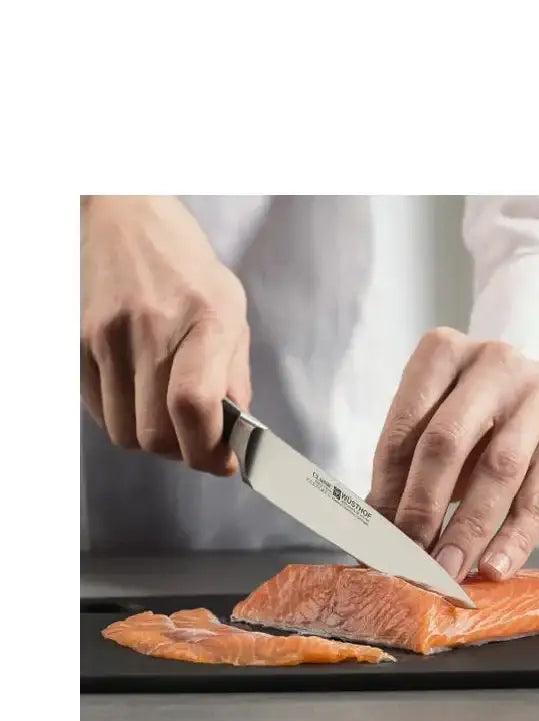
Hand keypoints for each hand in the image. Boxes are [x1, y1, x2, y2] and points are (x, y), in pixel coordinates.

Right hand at [80, 196, 250, 475]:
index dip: (209, 450)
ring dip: (154, 440)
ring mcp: (108, 337)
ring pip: (126, 433)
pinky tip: (143, 398)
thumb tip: (235, 435)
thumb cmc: (187, 268)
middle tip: (199, 440)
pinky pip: (100, 414)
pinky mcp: (80, 343)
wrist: (126, 219)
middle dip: (184, 452)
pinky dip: (126, 420)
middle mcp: (152, 329)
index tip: (223, 462)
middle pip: (156, 434)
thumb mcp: (232, 311)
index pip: (193, 405)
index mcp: (205, 320)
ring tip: (171, 417)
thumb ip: (235, 376)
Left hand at [367, 327, 538, 580]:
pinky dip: (514, 539)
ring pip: (496, 473)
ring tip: (446, 572)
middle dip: (421, 508)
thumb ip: (408, 465)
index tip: (378, 537)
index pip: (404, 426)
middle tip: (407, 560)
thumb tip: (375, 534)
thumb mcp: (443, 419)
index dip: (387, 487)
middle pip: (445, 443)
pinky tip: (496, 568)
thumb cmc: (487, 415)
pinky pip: (538, 498)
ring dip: (467, 532)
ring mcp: (537, 398)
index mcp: (443, 353)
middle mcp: (492, 364)